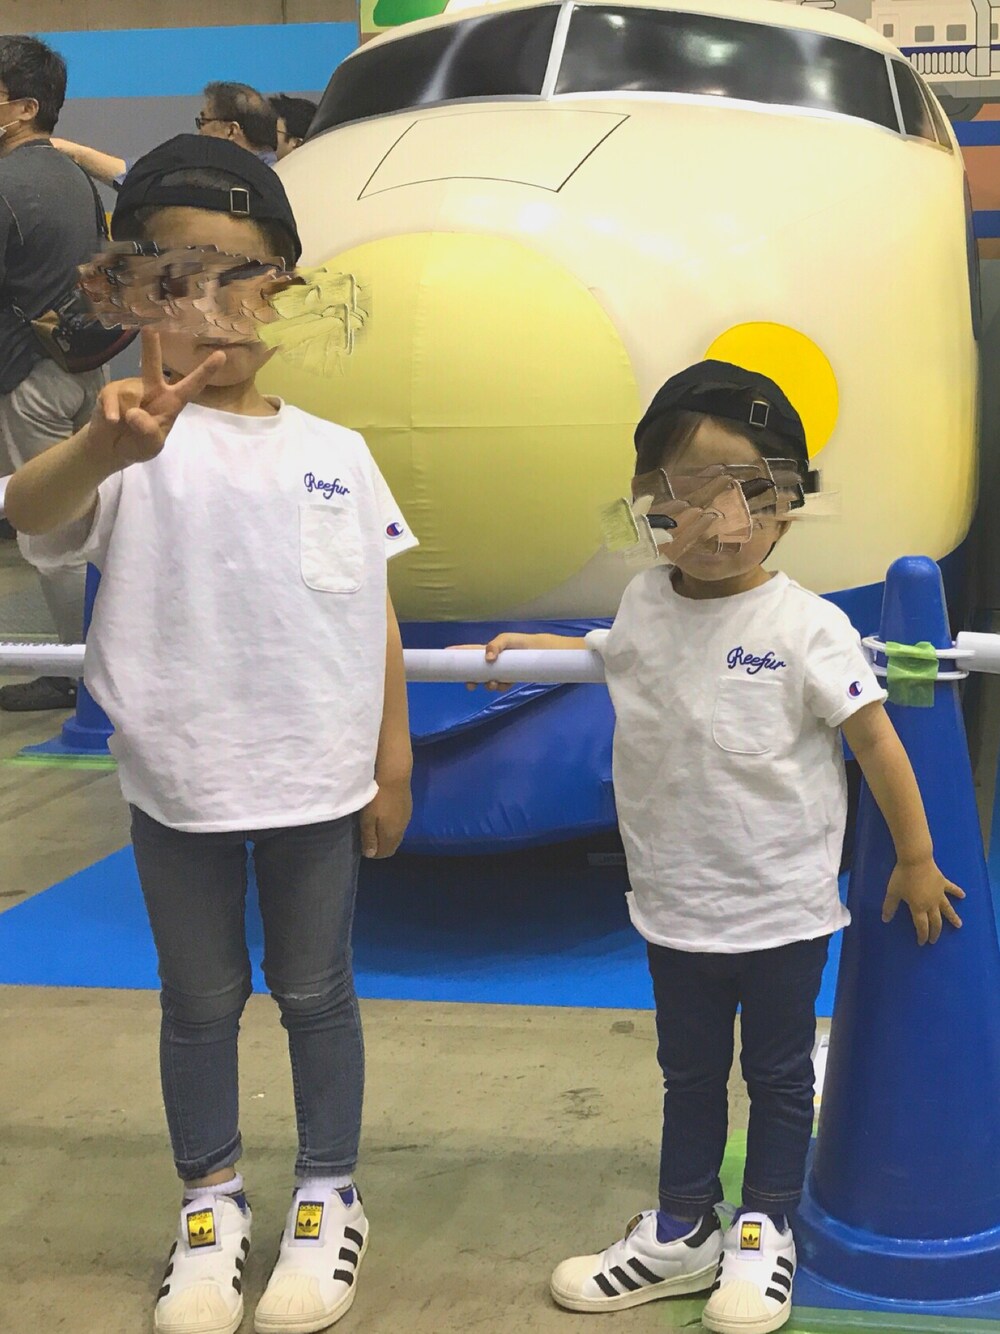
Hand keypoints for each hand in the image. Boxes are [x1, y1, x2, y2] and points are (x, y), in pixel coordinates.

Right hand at [87, 330, 224, 469]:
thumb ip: (148, 432)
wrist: (112, 449)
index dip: (205, 372)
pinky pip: (111, 398)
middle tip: (151, 324)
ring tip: (124, 426)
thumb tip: (134, 412)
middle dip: (151, 343)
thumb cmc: (139, 445)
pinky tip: (112, 421)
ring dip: (127, 414)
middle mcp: (152, 387)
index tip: (221, 355)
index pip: (191, 386)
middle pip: (152, 364)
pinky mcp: (111, 391)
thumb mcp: (150, 445)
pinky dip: (111, 412)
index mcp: (171, 401)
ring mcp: (130, 387)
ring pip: (131, 393)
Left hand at [360, 775, 411, 857]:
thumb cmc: (376, 797)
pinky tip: (383, 814)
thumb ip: (369, 837)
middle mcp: (402, 829)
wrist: (394, 774)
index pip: (385, 853)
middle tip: (367, 836)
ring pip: (396, 833)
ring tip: (374, 825)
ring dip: (386, 833)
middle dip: (381, 845)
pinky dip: (391, 824)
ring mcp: (407, 817)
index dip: (374, 853)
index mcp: (392, 834)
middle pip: (392, 844)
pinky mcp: (408, 807)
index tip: (362, 845)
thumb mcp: (367, 818)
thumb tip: (371, 854)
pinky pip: (399, 823)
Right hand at [451, 632, 546, 691]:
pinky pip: (500, 687)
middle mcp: (491, 662)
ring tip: (493, 684)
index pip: (468, 652)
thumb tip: (487, 658)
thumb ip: (495, 645)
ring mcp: (499, 671)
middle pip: (474, 672)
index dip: (456, 654)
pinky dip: (500, 687)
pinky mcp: (509, 679)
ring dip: (487, 685)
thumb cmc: (521, 642)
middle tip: (470, 685)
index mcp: (487, 650)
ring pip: (486, 682)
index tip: (444, 655)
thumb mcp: (507, 638)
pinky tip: (505, 684)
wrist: (541, 652)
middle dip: (470, 680)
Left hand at [881, 859, 964, 944]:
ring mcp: (939, 894)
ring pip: (947, 909)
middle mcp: (931, 904)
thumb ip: (890, 907)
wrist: (916, 860)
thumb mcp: (893, 893)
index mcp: (919, 907)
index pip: (922, 926)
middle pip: (935, 921)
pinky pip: (951, 889)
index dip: (922, 935)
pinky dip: (957, 892)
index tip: (922, 943)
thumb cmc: (902, 877)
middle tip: (935, 940)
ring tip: (959, 925)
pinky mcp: (942, 883)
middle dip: (935, 932)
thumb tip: (885, 920)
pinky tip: (963, 896)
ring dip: (953, 918)